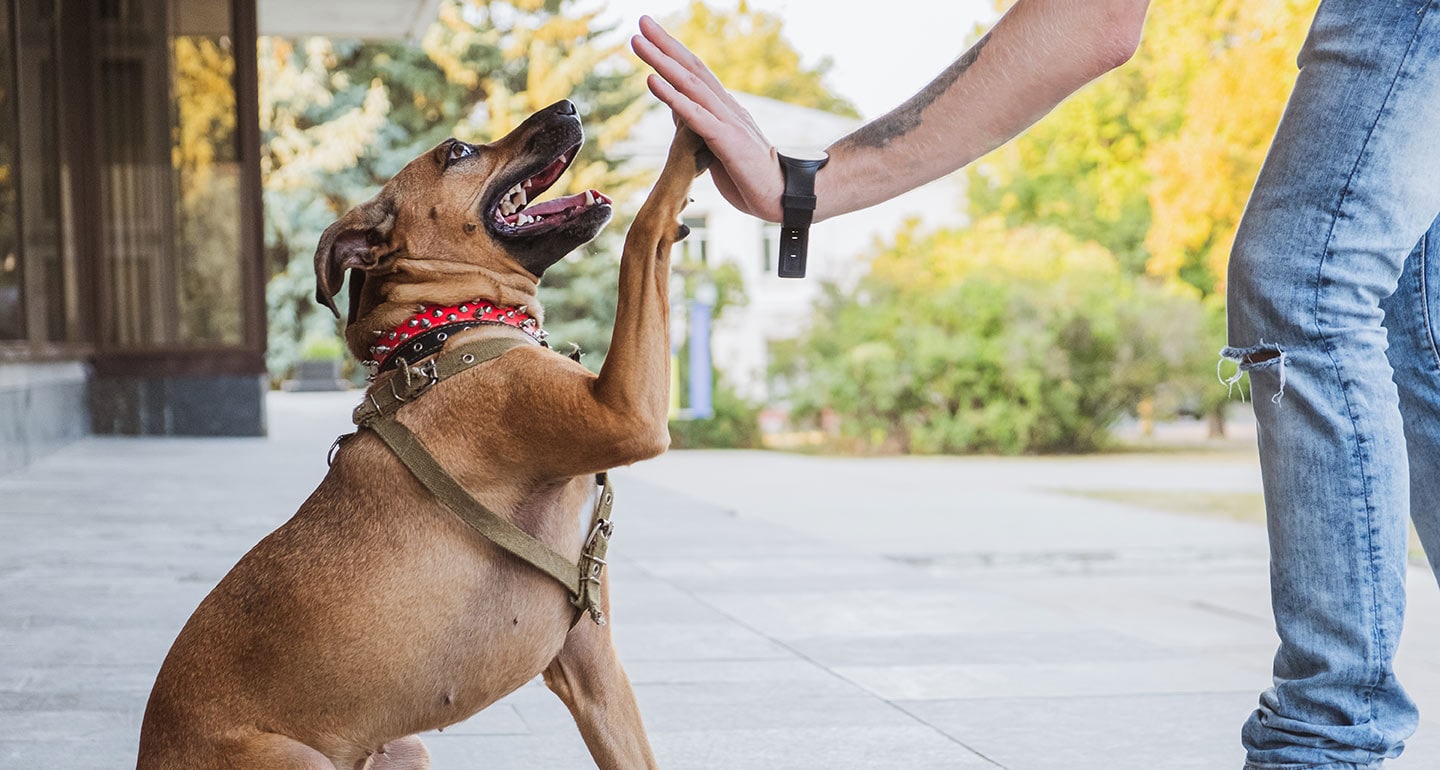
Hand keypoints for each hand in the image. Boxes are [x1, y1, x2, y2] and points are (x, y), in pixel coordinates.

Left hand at [631, 16, 784, 220]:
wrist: (783, 196)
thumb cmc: (750, 177)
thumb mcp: (717, 147)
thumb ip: (698, 125)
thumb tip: (677, 107)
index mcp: (725, 109)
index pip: (696, 73)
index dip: (673, 51)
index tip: (650, 32)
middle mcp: (727, 108)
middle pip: (692, 69)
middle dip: (665, 44)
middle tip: (642, 21)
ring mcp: (728, 122)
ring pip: (691, 85)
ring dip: (662, 61)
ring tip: (638, 42)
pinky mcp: (728, 141)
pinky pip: (696, 115)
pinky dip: (673, 96)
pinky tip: (652, 81)